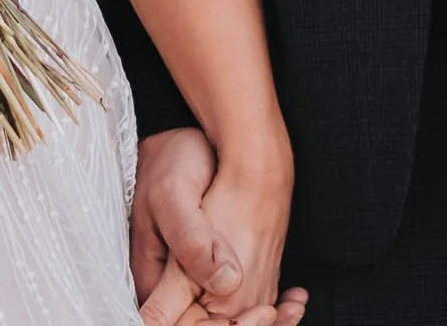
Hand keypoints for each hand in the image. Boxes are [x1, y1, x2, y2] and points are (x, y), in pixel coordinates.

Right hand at [132, 127, 306, 324]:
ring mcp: (193, 279)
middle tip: (279, 313)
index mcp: (154, 275)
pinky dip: (266, 307)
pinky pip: (238, 303)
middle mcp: (171, 285)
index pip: (180, 324)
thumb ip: (191, 240)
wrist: (181, 140)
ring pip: (226, 319)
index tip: (260, 315)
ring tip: (292, 307)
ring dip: (261, 319)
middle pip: (208, 324)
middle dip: (247, 325)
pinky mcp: (212, 270)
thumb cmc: (172, 159)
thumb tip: (226, 281)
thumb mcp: (173, 194)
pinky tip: (291, 300)